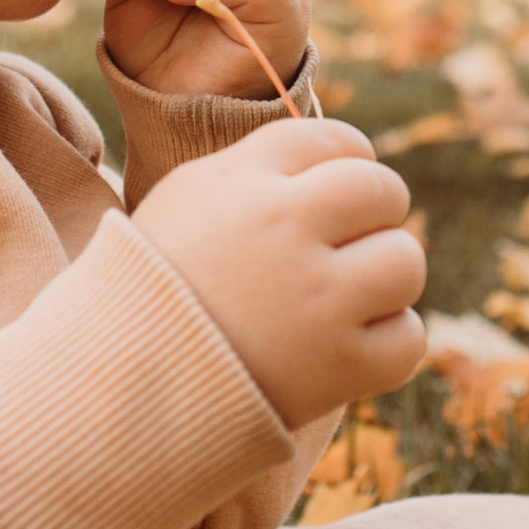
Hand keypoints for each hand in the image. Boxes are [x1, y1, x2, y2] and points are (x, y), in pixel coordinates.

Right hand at [134, 121, 425, 427]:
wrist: (120, 387)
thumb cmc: (159, 283)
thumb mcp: (190, 198)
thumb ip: (266, 166)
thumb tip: (348, 156)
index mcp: (245, 181)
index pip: (338, 141)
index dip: (342, 168)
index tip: (326, 201)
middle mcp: (285, 228)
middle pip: (383, 191)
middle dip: (372, 218)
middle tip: (340, 251)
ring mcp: (317, 299)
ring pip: (405, 262)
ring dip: (383, 282)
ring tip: (340, 302)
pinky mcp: (339, 367)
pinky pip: (409, 337)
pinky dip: (386, 345)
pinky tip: (344, 347)